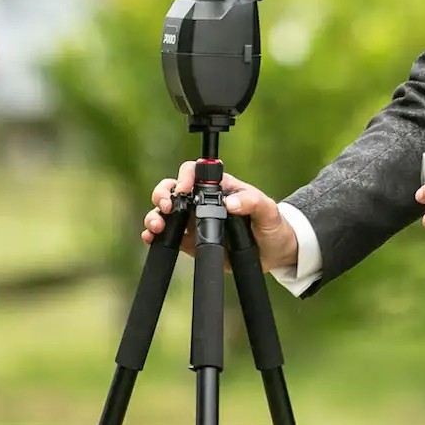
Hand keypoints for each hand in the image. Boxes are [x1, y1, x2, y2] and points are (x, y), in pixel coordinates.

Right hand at [141, 160, 300, 271]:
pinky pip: (167, 236)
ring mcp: (193, 221)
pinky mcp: (190, 241)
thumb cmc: (271, 225)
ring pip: (164, 212)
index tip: (183, 190)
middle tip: (164, 206)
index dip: (184, 177)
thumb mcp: (268, 211)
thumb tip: (230, 203)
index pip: (193, 172)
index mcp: (218, 187)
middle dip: (161, 194)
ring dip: (154, 216)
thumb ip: (252, 202)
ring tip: (156, 226)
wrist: (273, 252)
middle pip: (171, 188)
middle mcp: (202, 201)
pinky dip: (155, 236)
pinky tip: (151, 238)